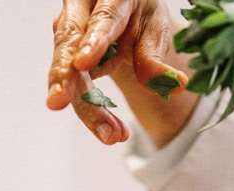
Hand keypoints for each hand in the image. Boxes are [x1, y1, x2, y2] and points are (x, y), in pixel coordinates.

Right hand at [47, 0, 188, 145]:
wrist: (124, 17)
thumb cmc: (140, 16)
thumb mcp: (155, 30)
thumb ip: (156, 55)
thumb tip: (176, 85)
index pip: (102, 18)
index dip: (93, 41)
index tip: (83, 64)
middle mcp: (81, 10)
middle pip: (68, 43)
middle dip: (63, 76)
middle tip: (57, 103)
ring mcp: (69, 35)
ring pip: (69, 73)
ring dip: (88, 109)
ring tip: (111, 135)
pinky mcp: (67, 60)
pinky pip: (76, 90)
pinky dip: (94, 115)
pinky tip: (111, 133)